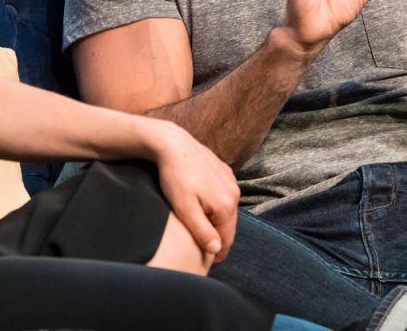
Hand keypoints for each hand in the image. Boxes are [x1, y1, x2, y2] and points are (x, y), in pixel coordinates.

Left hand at [149, 121, 240, 262]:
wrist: (172, 144)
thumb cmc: (175, 177)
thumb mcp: (185, 209)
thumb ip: (202, 231)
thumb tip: (217, 250)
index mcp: (226, 206)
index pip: (227, 240)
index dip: (216, 254)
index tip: (205, 263)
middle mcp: (234, 193)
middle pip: (229, 226)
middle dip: (218, 239)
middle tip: (203, 250)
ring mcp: (231, 181)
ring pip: (227, 211)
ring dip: (217, 222)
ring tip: (202, 229)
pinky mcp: (225, 171)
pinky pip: (224, 195)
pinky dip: (216, 205)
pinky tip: (203, 207)